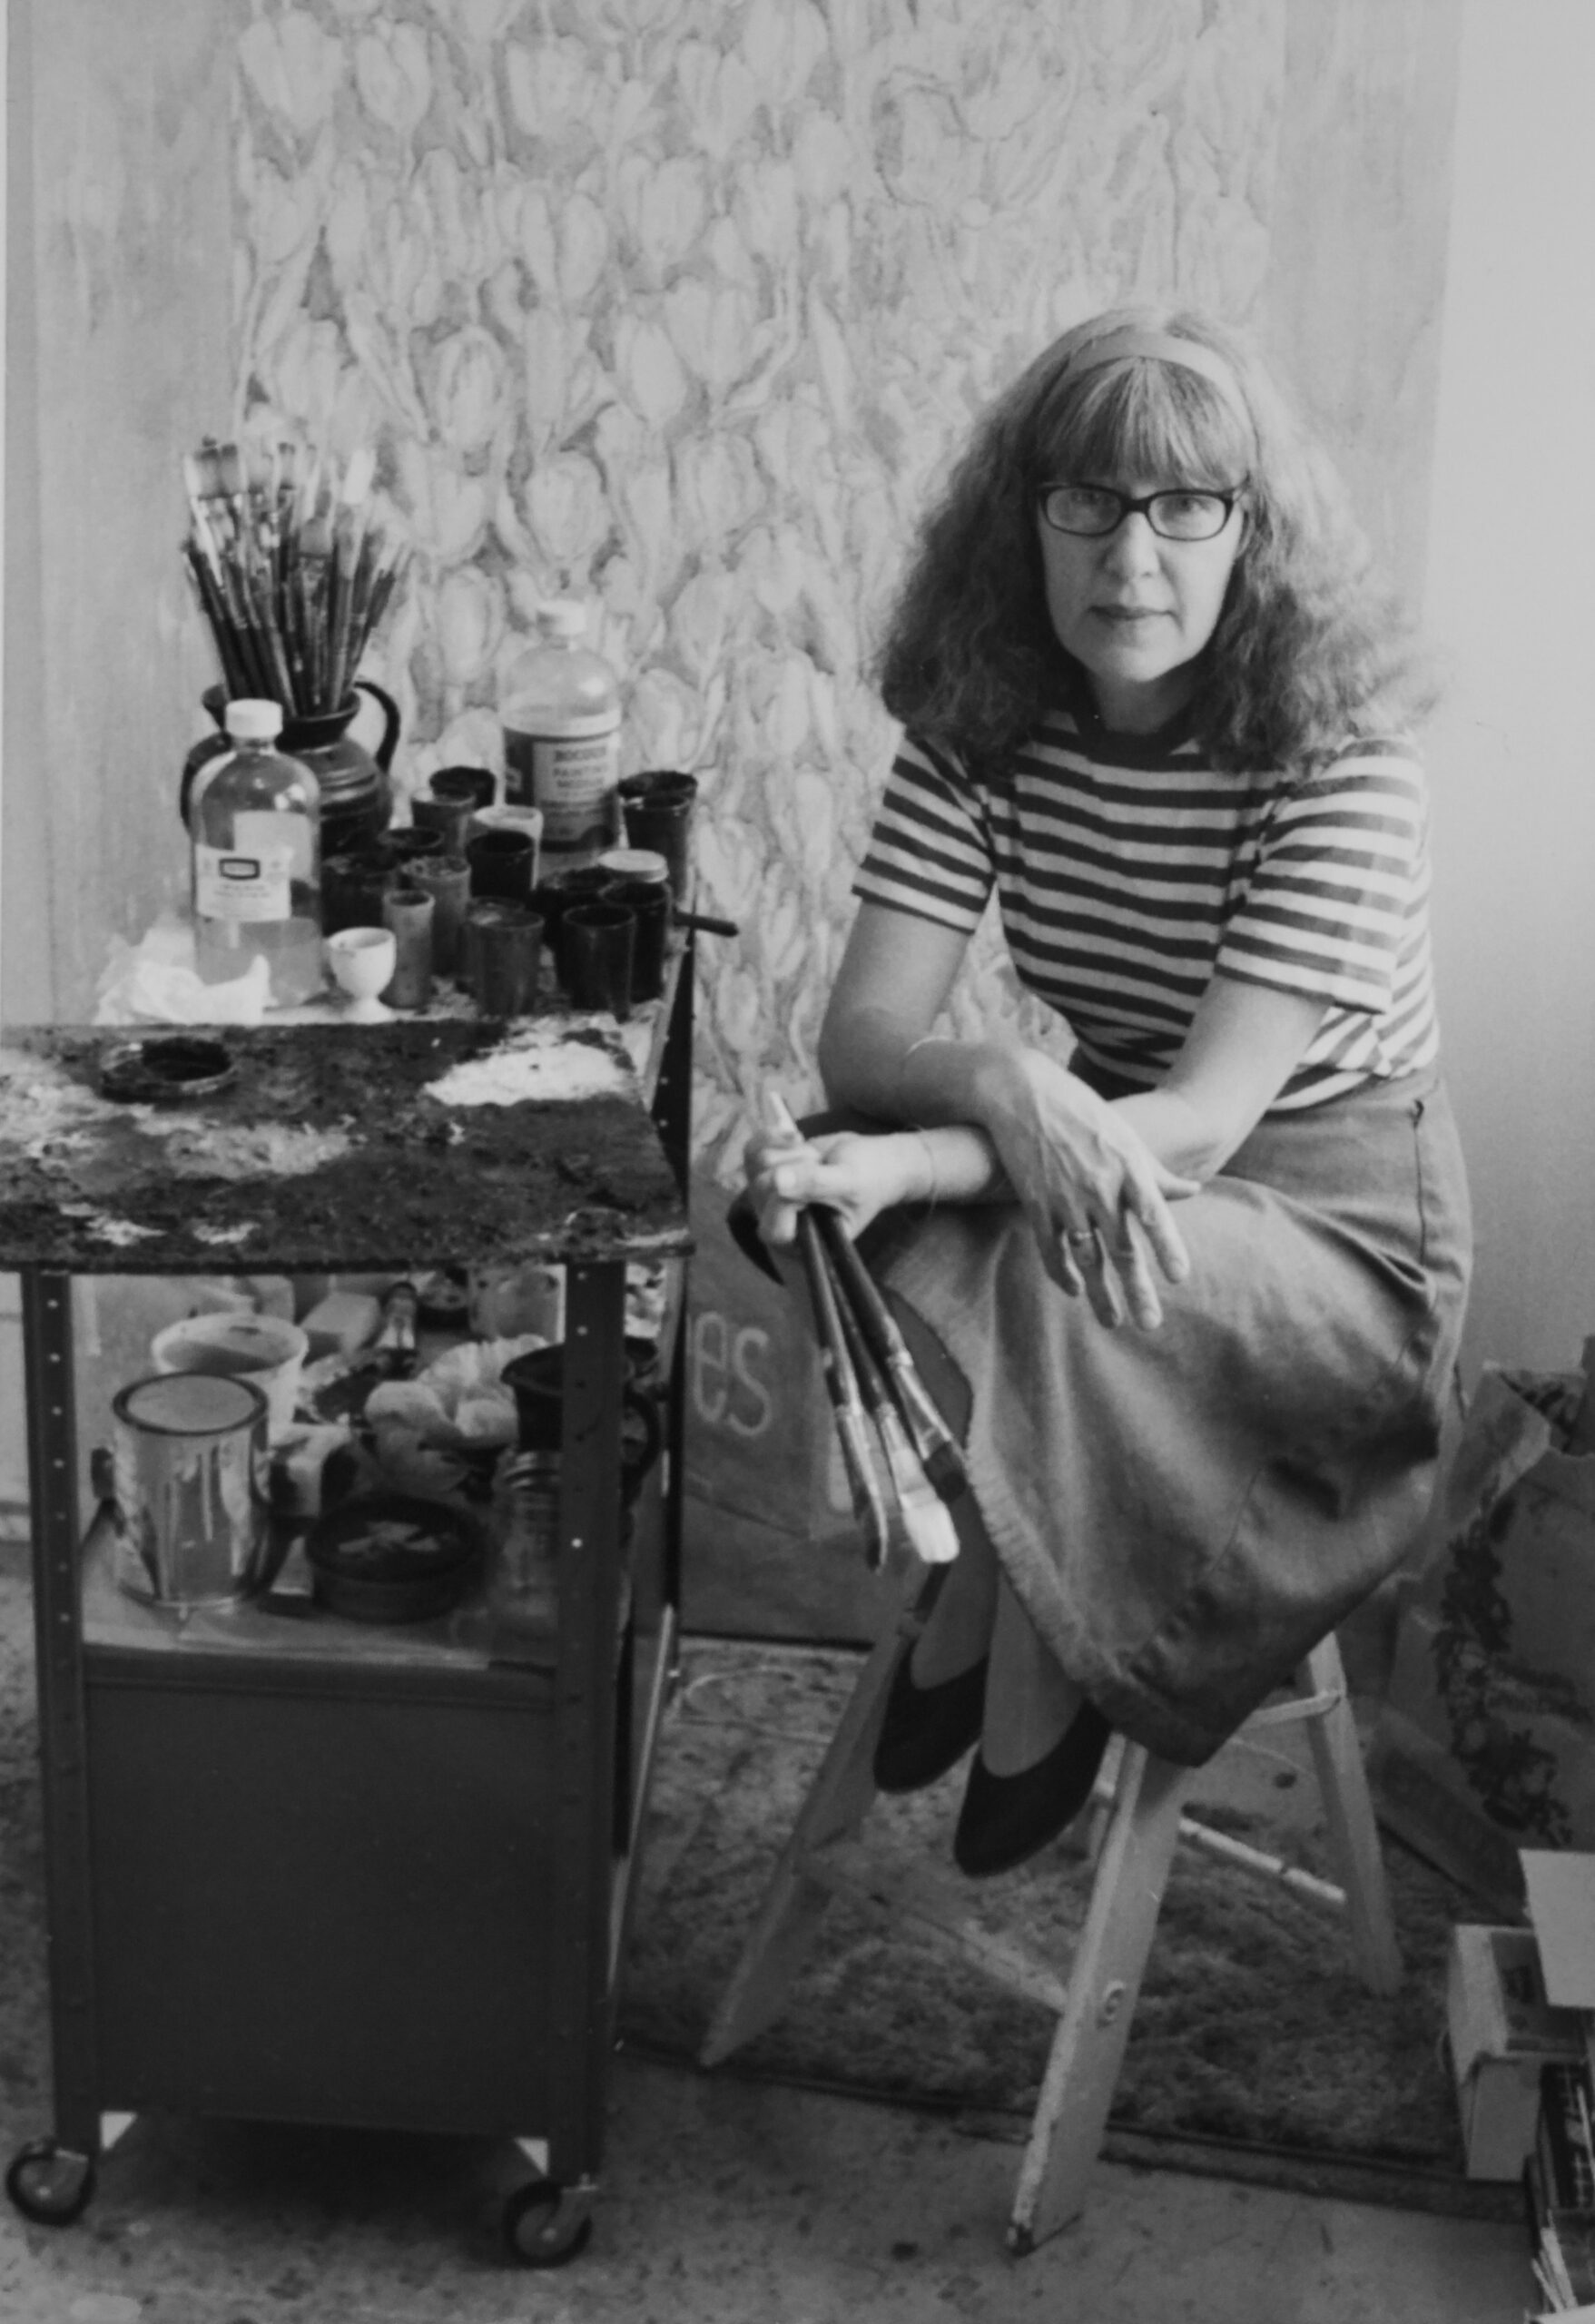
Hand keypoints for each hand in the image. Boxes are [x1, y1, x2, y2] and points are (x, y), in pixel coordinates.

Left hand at [742, 1126, 916, 1253]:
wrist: (872, 1160)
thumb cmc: (869, 1179)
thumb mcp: (849, 1182)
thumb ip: (816, 1184)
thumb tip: (777, 1181)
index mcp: (805, 1242)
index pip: (775, 1229)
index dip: (786, 1200)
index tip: (811, 1173)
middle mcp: (780, 1222)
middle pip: (763, 1187)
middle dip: (797, 1165)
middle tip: (822, 1165)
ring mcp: (770, 1196)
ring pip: (759, 1163)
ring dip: (791, 1151)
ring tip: (816, 1158)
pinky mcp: (766, 1170)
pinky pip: (753, 1149)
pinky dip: (774, 1136)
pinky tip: (796, 1137)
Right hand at [975, 1049, 1197, 1328]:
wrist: (1021, 1092)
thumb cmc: (1081, 1112)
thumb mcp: (1126, 1136)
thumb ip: (1157, 1173)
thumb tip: (1193, 1191)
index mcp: (1128, 1167)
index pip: (1153, 1215)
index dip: (1166, 1246)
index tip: (1178, 1277)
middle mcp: (1099, 1187)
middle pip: (1122, 1248)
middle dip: (1137, 1289)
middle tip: (1150, 1324)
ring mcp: (1065, 1197)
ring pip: (1087, 1257)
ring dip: (1100, 1293)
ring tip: (1113, 1321)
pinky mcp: (1036, 1202)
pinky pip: (1051, 1248)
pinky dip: (1062, 1272)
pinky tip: (1075, 1289)